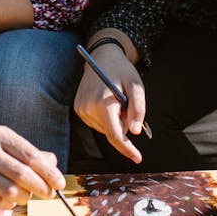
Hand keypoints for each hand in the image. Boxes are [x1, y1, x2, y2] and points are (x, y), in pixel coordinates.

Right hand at [0, 125, 65, 207]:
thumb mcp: (10, 148)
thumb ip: (33, 155)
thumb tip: (53, 165)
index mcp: (0, 135)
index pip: (31, 155)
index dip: (49, 172)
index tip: (60, 184)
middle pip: (22, 174)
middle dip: (41, 187)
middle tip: (49, 195)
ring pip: (10, 191)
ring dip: (25, 198)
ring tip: (27, 197)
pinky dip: (9, 204)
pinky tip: (9, 199)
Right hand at [74, 46, 145, 162]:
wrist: (101, 57)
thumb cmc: (122, 71)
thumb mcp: (136, 86)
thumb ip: (138, 109)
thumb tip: (134, 132)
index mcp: (103, 103)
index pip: (115, 135)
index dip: (127, 149)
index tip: (138, 158)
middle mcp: (88, 108)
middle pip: (112, 132)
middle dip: (123, 123)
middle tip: (126, 103)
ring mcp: (80, 110)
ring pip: (105, 129)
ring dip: (114, 120)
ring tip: (115, 99)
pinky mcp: (78, 109)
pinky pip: (98, 123)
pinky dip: (106, 117)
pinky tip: (106, 101)